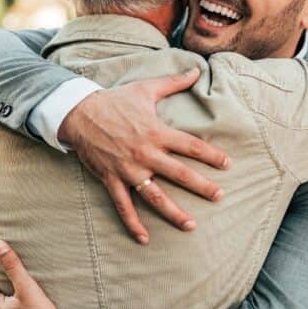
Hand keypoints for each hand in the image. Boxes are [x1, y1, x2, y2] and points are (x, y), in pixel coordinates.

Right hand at [57, 67, 229, 243]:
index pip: (191, 146)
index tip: (228, 164)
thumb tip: (196, 69)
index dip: (211, 155)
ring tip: (191, 225)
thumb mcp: (145, 89)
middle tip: (219, 196)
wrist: (80, 113)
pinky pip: (124, 206)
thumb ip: (174, 82)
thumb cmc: (115, 100)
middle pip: (180, 174)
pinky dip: (133, 223)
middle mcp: (146, 153)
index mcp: (157, 132)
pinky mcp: (112, 179)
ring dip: (173, 212)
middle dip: (202, 186)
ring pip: (155, 196)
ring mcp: (128, 169)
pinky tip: (144, 239)